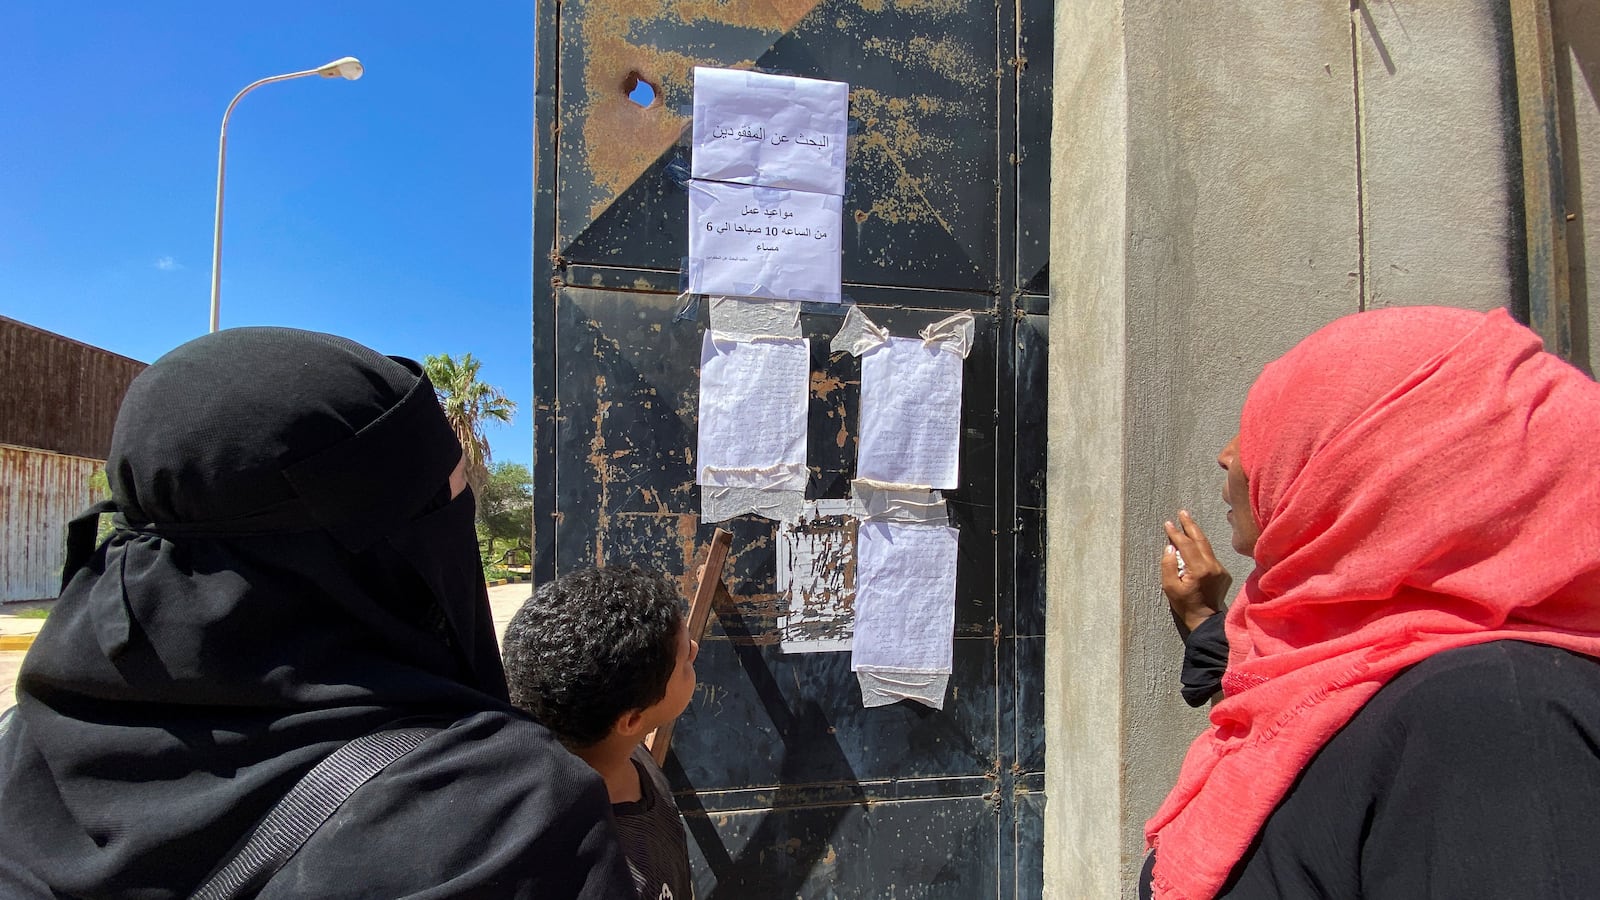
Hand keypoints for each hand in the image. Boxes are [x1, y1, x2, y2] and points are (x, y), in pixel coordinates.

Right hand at [1161, 510, 1231, 636]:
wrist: (1206, 619)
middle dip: (1190, 525)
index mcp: (1199, 569)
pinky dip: (1202, 549)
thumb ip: (1168, 565)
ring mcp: (1221, 569)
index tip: (1168, 523)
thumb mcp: (1169, 587)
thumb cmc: (1185, 604)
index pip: (1186, 545)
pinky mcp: (1224, 573)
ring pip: (1207, 547)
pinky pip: (1211, 557)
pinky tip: (1195, 546)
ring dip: (1197, 535)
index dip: (1176, 533)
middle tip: (1182, 512)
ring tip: (1188, 523)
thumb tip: (1170, 548)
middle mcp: (1213, 566)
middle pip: (1200, 539)